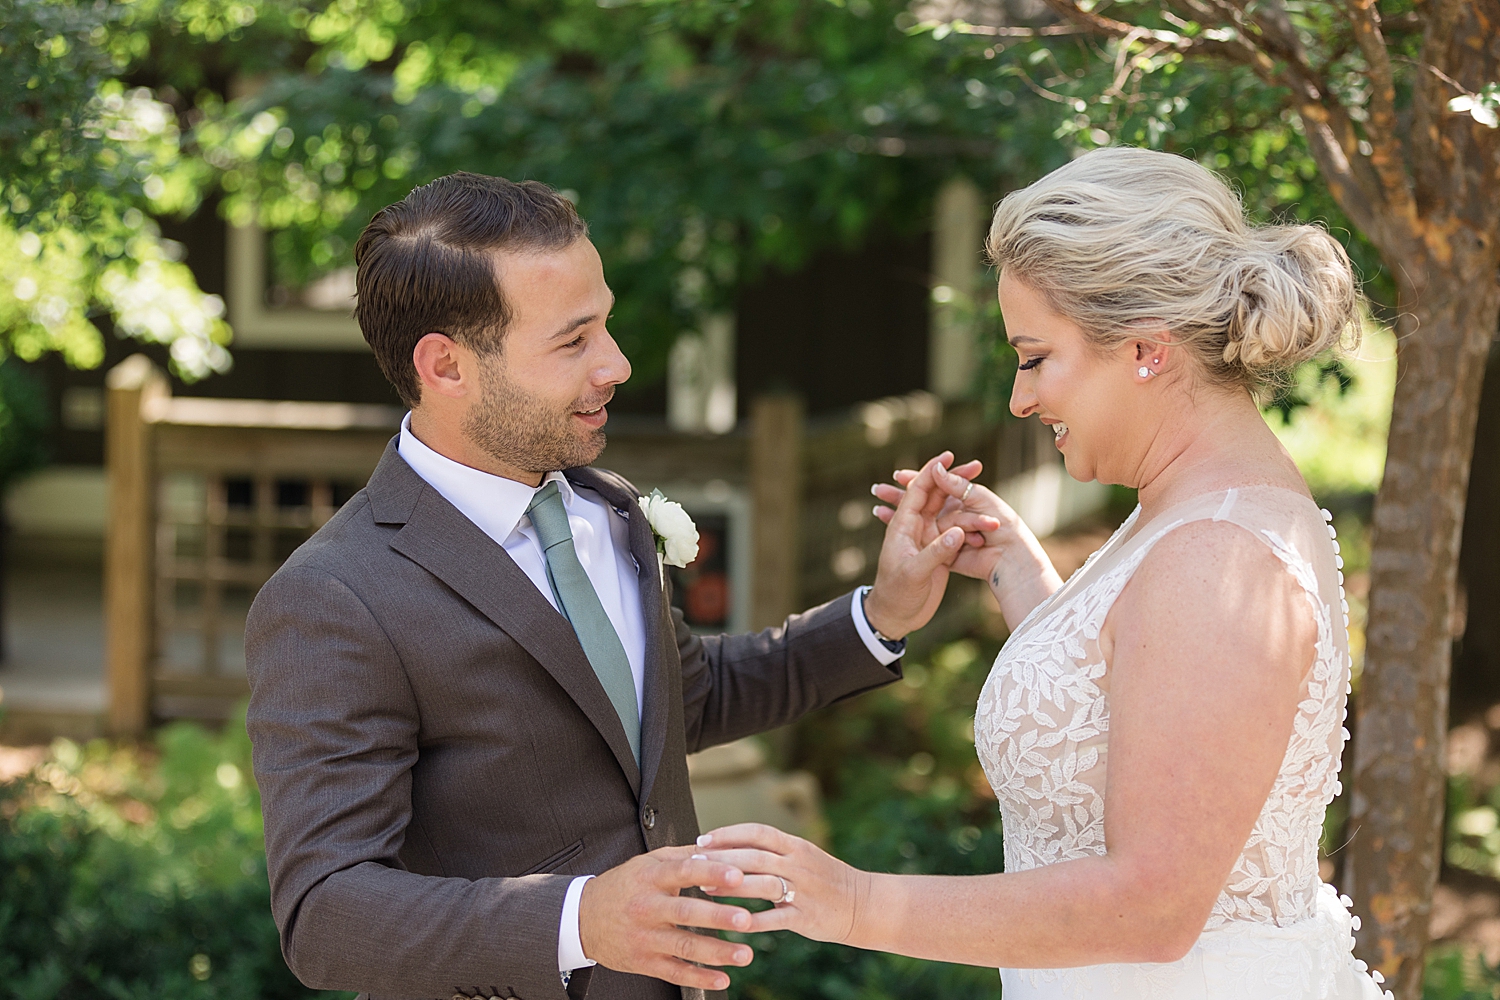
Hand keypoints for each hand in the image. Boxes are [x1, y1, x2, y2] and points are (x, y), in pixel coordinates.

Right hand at [578, 846, 755, 990]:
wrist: (583, 917)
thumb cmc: (626, 885)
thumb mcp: (649, 862)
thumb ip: (685, 856)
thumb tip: (724, 846)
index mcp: (650, 877)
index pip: (684, 872)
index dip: (711, 873)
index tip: (738, 875)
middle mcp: (646, 907)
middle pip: (685, 912)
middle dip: (718, 917)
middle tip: (747, 919)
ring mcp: (644, 937)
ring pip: (683, 947)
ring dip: (717, 953)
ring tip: (745, 955)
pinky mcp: (643, 962)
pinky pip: (675, 973)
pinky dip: (700, 978)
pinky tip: (723, 978)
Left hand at [696, 824, 869, 944]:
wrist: (864, 904)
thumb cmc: (825, 879)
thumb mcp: (802, 856)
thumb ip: (772, 851)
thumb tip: (730, 846)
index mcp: (796, 845)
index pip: (757, 831)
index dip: (727, 834)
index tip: (702, 840)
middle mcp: (799, 864)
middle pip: (753, 856)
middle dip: (721, 859)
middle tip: (694, 864)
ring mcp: (803, 890)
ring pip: (761, 884)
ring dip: (730, 886)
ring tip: (705, 890)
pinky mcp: (806, 916)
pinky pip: (774, 918)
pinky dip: (751, 920)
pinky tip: (731, 922)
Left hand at [863, 453, 1001, 638]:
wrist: (896, 616)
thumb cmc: (897, 594)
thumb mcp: (915, 573)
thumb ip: (936, 552)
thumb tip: (958, 531)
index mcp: (903, 526)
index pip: (917, 491)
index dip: (931, 472)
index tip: (948, 455)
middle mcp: (916, 528)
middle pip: (936, 496)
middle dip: (955, 480)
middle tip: (976, 465)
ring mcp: (928, 539)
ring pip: (950, 513)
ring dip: (968, 505)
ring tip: (987, 493)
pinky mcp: (939, 552)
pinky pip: (957, 532)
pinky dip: (971, 526)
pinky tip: (987, 524)